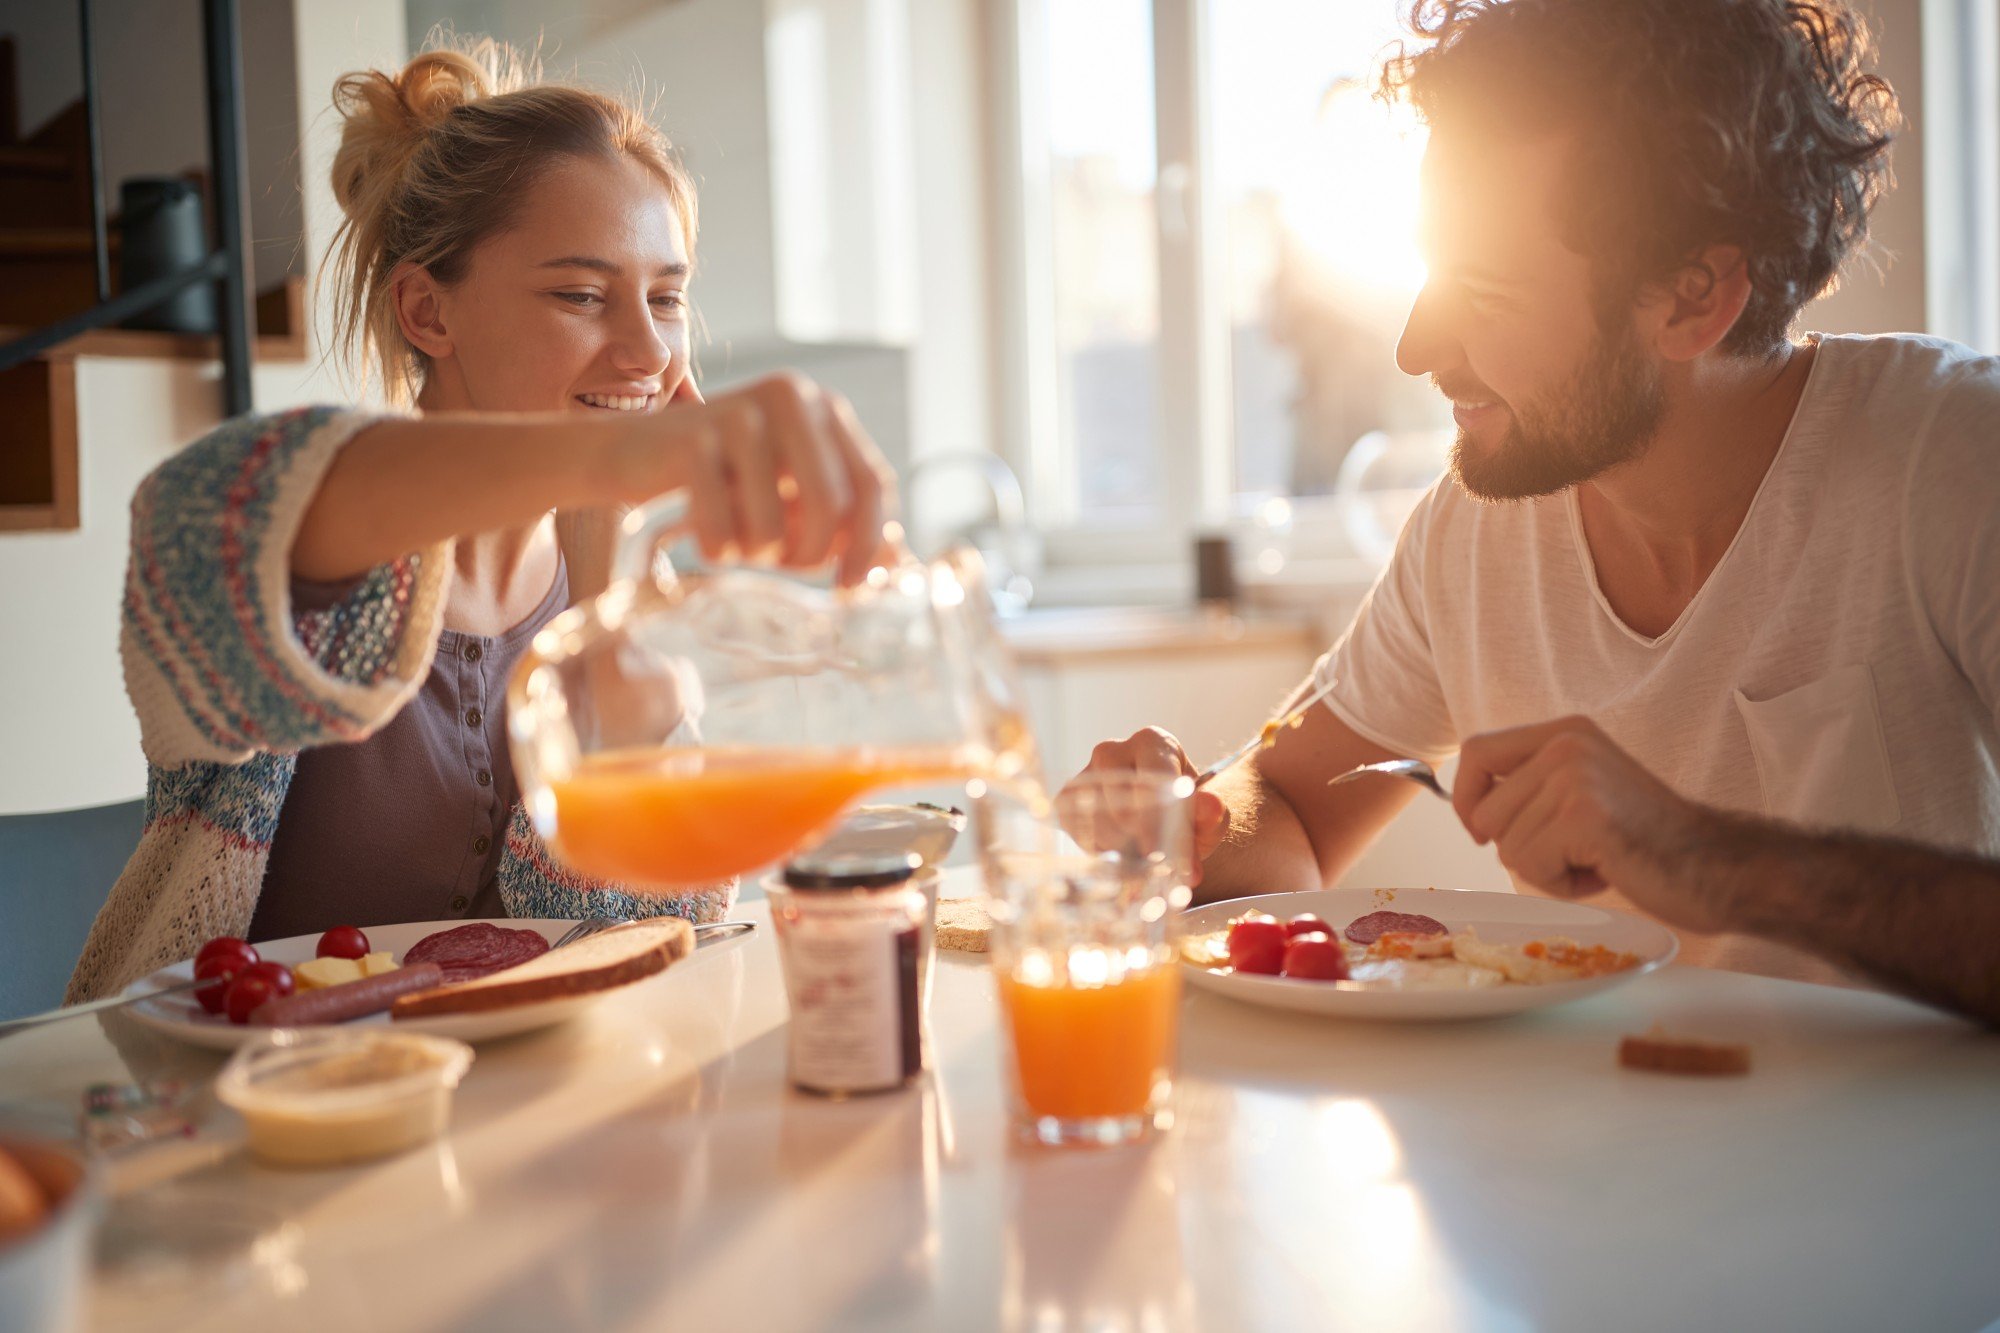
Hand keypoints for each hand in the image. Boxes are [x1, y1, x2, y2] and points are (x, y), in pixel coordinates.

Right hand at [614, 372, 895, 585]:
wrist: (626, 453)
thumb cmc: (722, 482)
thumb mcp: (790, 496)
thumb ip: (845, 523)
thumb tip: (900, 563)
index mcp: (824, 407)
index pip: (874, 484)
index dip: (869, 544)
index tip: (848, 586)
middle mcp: (791, 397)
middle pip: (832, 508)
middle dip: (808, 556)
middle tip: (782, 564)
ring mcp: (741, 414)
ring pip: (775, 527)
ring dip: (755, 554)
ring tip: (736, 538)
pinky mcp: (692, 440)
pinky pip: (722, 531)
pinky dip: (715, 551)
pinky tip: (704, 535)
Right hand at [1065, 727, 1228, 884]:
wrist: (1159, 815)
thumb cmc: (1185, 813)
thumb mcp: (1206, 818)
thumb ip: (1212, 815)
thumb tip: (1211, 806)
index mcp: (1153, 743)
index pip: (1152, 776)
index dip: (1154, 818)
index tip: (1156, 854)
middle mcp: (1113, 749)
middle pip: (1119, 801)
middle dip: (1137, 838)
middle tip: (1152, 859)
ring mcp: (1085, 771)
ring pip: (1096, 820)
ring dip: (1118, 847)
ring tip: (1138, 851)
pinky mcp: (1066, 796)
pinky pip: (1076, 829)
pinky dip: (1097, 847)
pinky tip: (1116, 847)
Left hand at [1453, 715, 1726, 931]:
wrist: (1715, 865)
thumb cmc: (1643, 839)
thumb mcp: (1580, 789)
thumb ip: (1531, 785)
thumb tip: (1466, 806)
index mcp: (1563, 732)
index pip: (1475, 753)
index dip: (1465, 799)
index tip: (1483, 830)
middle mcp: (1566, 744)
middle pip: (1483, 812)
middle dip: (1517, 848)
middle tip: (1574, 850)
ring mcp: (1575, 777)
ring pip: (1506, 846)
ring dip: (1545, 869)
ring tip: (1595, 859)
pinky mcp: (1584, 816)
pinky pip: (1531, 866)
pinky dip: (1561, 884)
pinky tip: (1603, 872)